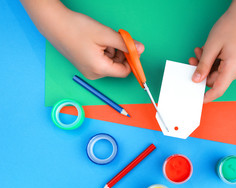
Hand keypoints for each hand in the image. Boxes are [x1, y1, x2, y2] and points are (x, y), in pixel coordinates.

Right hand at [21, 0, 143, 79]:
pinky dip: (103, 51)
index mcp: (99, 69)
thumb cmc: (77, 29)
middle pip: (118, 67)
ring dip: (111, 50)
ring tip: (101, 38)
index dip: (132, 60)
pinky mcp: (85, 65)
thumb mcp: (106, 35)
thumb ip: (126, 44)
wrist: (54, 24)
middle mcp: (94, 74)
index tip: (133, 47)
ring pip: (110, 62)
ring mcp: (89, 71)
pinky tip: (95, 41)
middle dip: (120, 52)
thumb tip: (141, 49)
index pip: (125, 72)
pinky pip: (101, 60)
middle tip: (113, 38)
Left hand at [189, 0, 235, 102]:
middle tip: (192, 60)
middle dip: (202, 72)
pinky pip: (220, 67)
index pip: (218, 90)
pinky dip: (212, 61)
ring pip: (216, 73)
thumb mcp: (211, 47)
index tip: (197, 100)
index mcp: (233, 68)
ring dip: (205, 64)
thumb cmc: (230, 28)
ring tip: (199, 52)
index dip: (207, 97)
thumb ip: (203, 66)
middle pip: (214, 80)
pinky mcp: (235, 63)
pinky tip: (206, 52)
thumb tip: (196, 79)